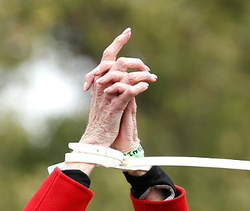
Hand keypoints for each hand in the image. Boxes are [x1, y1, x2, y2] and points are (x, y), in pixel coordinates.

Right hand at [78, 28, 155, 150]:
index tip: (128, 31)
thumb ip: (117, 87)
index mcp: (100, 82)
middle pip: (118, 63)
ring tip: (153, 79)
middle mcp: (102, 86)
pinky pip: (126, 93)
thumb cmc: (103, 121)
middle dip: (136, 62)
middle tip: (148, 70)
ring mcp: (107, 96)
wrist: (95, 140)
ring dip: (141, 76)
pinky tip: (145, 88)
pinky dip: (137, 88)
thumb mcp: (109, 100)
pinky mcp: (114, 108)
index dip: (118, 42)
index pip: (108, 56)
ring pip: (124, 76)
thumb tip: (129, 78)